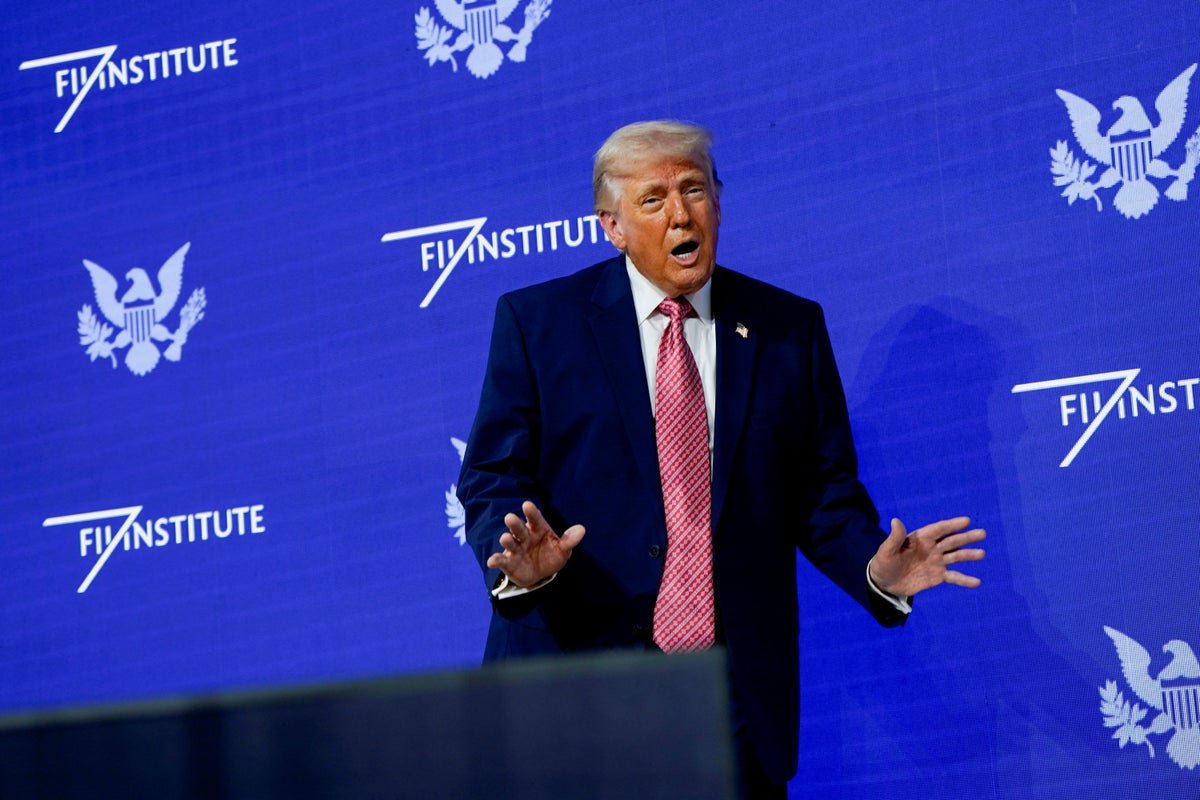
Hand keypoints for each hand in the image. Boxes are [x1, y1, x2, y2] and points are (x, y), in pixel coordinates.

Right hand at [486, 501, 585, 588]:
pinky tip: (492, 561)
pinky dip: (495, 560)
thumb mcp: (563, 550)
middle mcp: (525, 536)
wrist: (541, 574)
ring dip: (507, 539)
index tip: (527, 505)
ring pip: (509, 541)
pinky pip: (501, 560)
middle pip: (518, 528)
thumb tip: (581, 529)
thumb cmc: (551, 555)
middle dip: (514, 523)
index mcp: (538, 529)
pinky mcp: (508, 562)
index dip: (531, 512)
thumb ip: (569, 540)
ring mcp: (515, 548)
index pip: (535, 519)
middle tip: (510, 517)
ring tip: (506, 538)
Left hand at [870, 517, 984, 597]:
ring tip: (981, 554)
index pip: (939, 529)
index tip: (966, 521)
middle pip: (952, 541)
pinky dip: (965, 580)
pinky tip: (977, 582)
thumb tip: (895, 520)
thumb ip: (894, 538)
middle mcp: (932, 548)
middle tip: (982, 533)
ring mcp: (936, 562)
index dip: (952, 525)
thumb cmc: (884, 563)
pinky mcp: (938, 576)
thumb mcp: (886, 551)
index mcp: (921, 538)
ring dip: (969, 555)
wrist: (884, 582)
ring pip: (956, 557)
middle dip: (966, 537)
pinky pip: (954, 577)